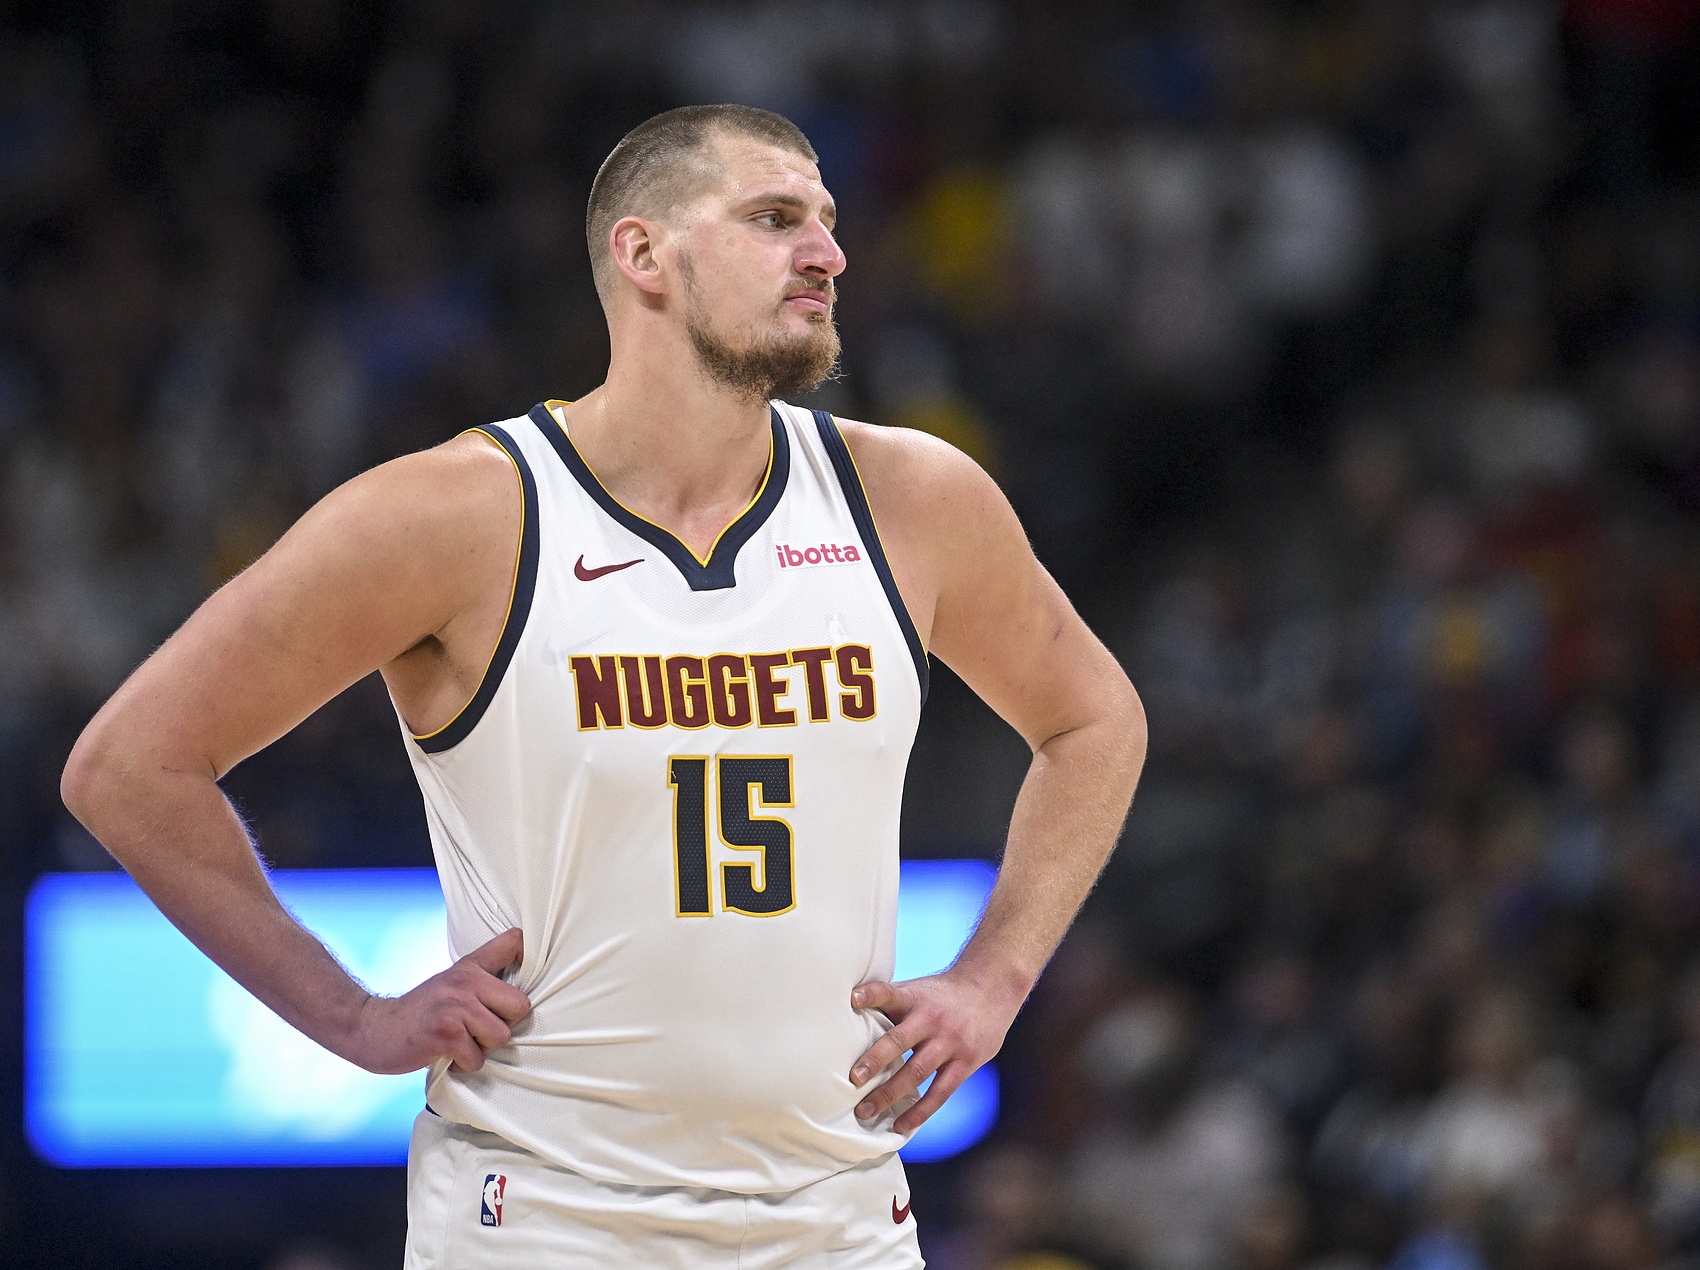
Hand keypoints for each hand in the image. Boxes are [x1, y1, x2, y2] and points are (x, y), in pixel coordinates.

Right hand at [348, 928, 531, 1074]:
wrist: (374, 1029)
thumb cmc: (423, 1010)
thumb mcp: (453, 982)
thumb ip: (485, 974)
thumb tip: (523, 968)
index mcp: (470, 967)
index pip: (512, 943)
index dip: (525, 953)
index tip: (521, 969)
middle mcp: (465, 982)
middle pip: (520, 1006)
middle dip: (503, 1024)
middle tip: (478, 1027)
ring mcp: (455, 1008)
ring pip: (500, 1036)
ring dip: (482, 1047)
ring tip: (460, 1041)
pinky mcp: (445, 1036)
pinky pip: (477, 1058)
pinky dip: (464, 1064)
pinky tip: (447, 1054)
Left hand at [848, 967, 1023, 1132]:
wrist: (991, 989)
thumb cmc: (942, 994)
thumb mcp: (918, 988)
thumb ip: (890, 1002)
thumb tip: (848, 1009)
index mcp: (915, 998)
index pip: (890, 992)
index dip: (871, 995)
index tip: (852, 999)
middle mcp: (931, 1019)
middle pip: (899, 1040)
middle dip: (875, 1060)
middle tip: (853, 1080)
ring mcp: (950, 1042)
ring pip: (917, 1072)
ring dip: (890, 1093)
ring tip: (866, 1111)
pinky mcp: (965, 1062)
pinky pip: (940, 1092)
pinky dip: (920, 1111)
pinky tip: (901, 1124)